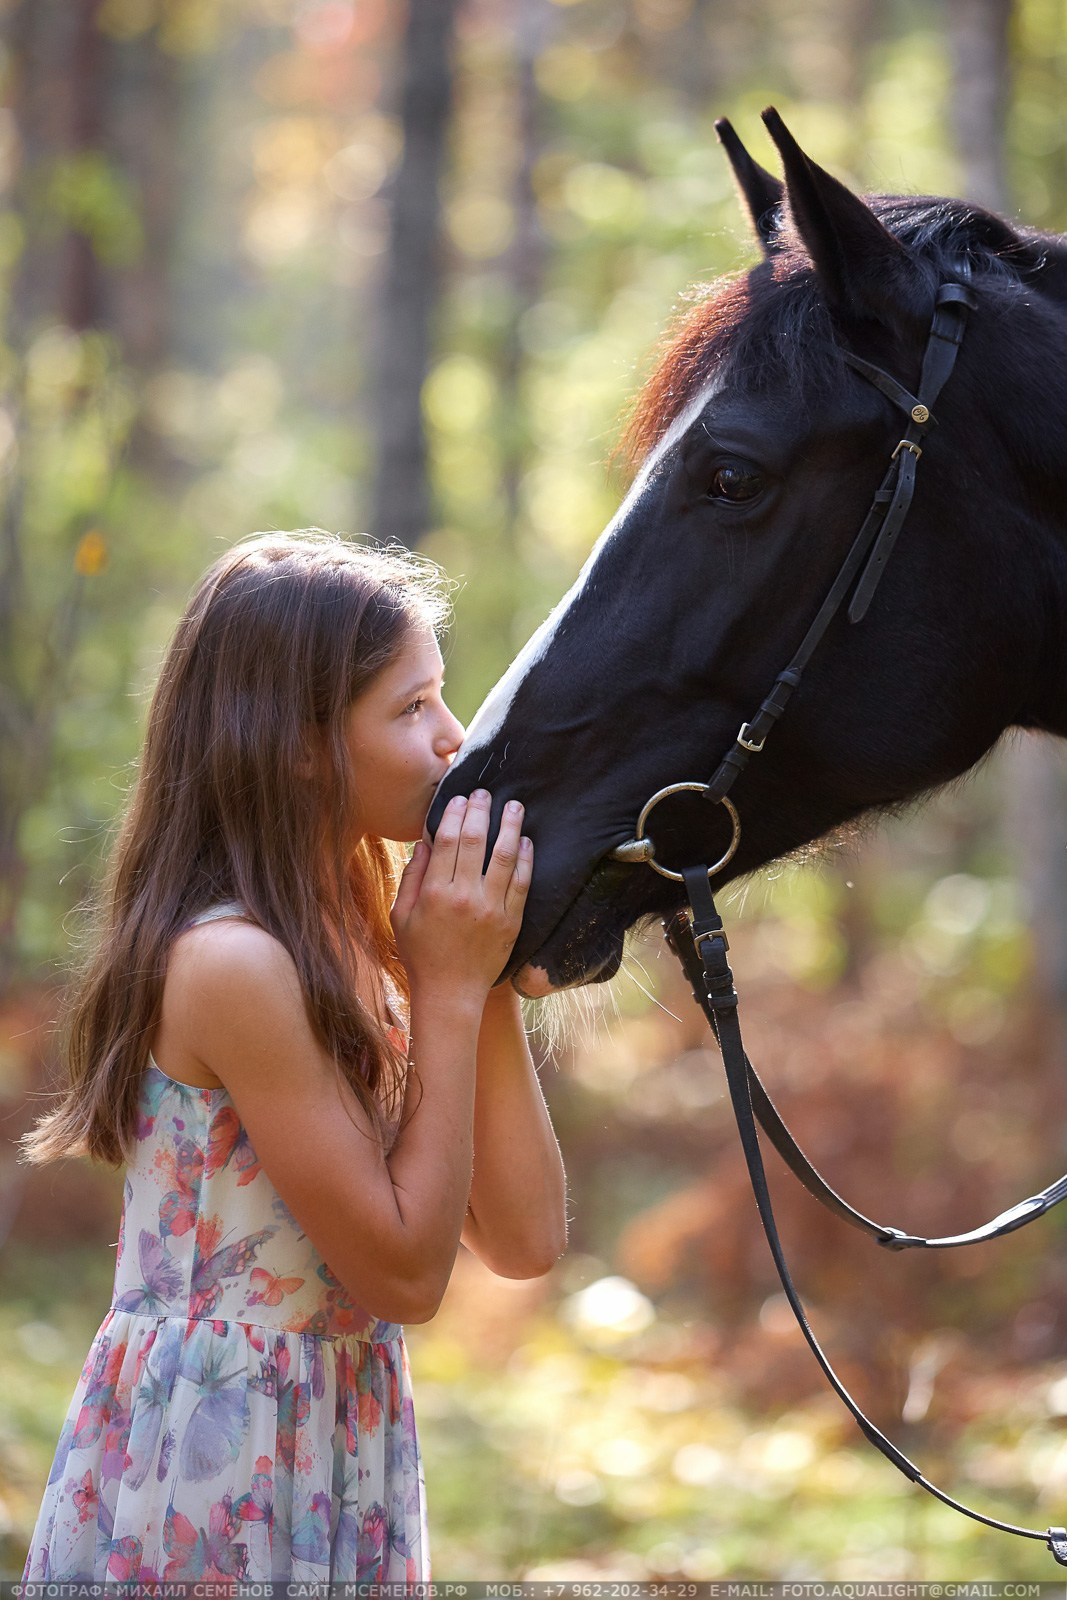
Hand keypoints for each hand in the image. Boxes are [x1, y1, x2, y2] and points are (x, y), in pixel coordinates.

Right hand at [391, 790, 532, 1002]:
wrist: (451, 993)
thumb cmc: (421, 954)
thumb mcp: (401, 915)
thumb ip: (412, 877)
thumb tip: (426, 841)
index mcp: (435, 893)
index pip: (448, 841)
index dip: (455, 814)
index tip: (460, 797)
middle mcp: (465, 897)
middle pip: (476, 842)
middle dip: (481, 812)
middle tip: (486, 793)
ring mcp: (492, 909)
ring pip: (504, 857)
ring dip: (510, 827)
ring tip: (514, 806)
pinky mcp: (511, 921)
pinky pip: (521, 883)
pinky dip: (525, 859)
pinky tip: (526, 841)